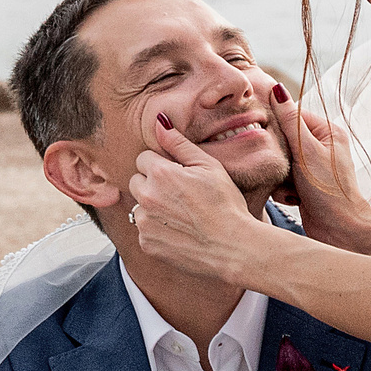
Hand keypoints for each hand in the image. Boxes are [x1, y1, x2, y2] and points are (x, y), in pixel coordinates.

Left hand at [127, 116, 266, 282]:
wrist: (233, 248)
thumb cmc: (226, 205)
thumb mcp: (209, 167)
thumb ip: (179, 144)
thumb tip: (158, 122)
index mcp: (160, 173)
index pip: (144, 159)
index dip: (163, 165)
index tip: (180, 177)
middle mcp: (146, 197)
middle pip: (137, 181)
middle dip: (153, 185)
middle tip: (182, 196)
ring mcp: (144, 222)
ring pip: (139, 207)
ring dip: (154, 208)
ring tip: (183, 216)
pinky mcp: (147, 243)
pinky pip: (145, 230)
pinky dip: (158, 230)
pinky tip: (181, 232)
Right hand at [267, 87, 370, 249]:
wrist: (340, 230)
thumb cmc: (329, 190)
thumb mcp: (307, 151)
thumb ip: (290, 121)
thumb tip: (277, 89)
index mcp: (327, 132)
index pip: (293, 115)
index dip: (277, 126)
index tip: (266, 136)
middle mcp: (321, 147)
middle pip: (283, 140)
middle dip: (279, 157)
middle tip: (287, 168)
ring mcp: (312, 167)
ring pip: (279, 162)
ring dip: (280, 176)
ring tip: (294, 187)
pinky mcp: (304, 185)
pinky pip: (281, 179)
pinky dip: (283, 190)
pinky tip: (294, 199)